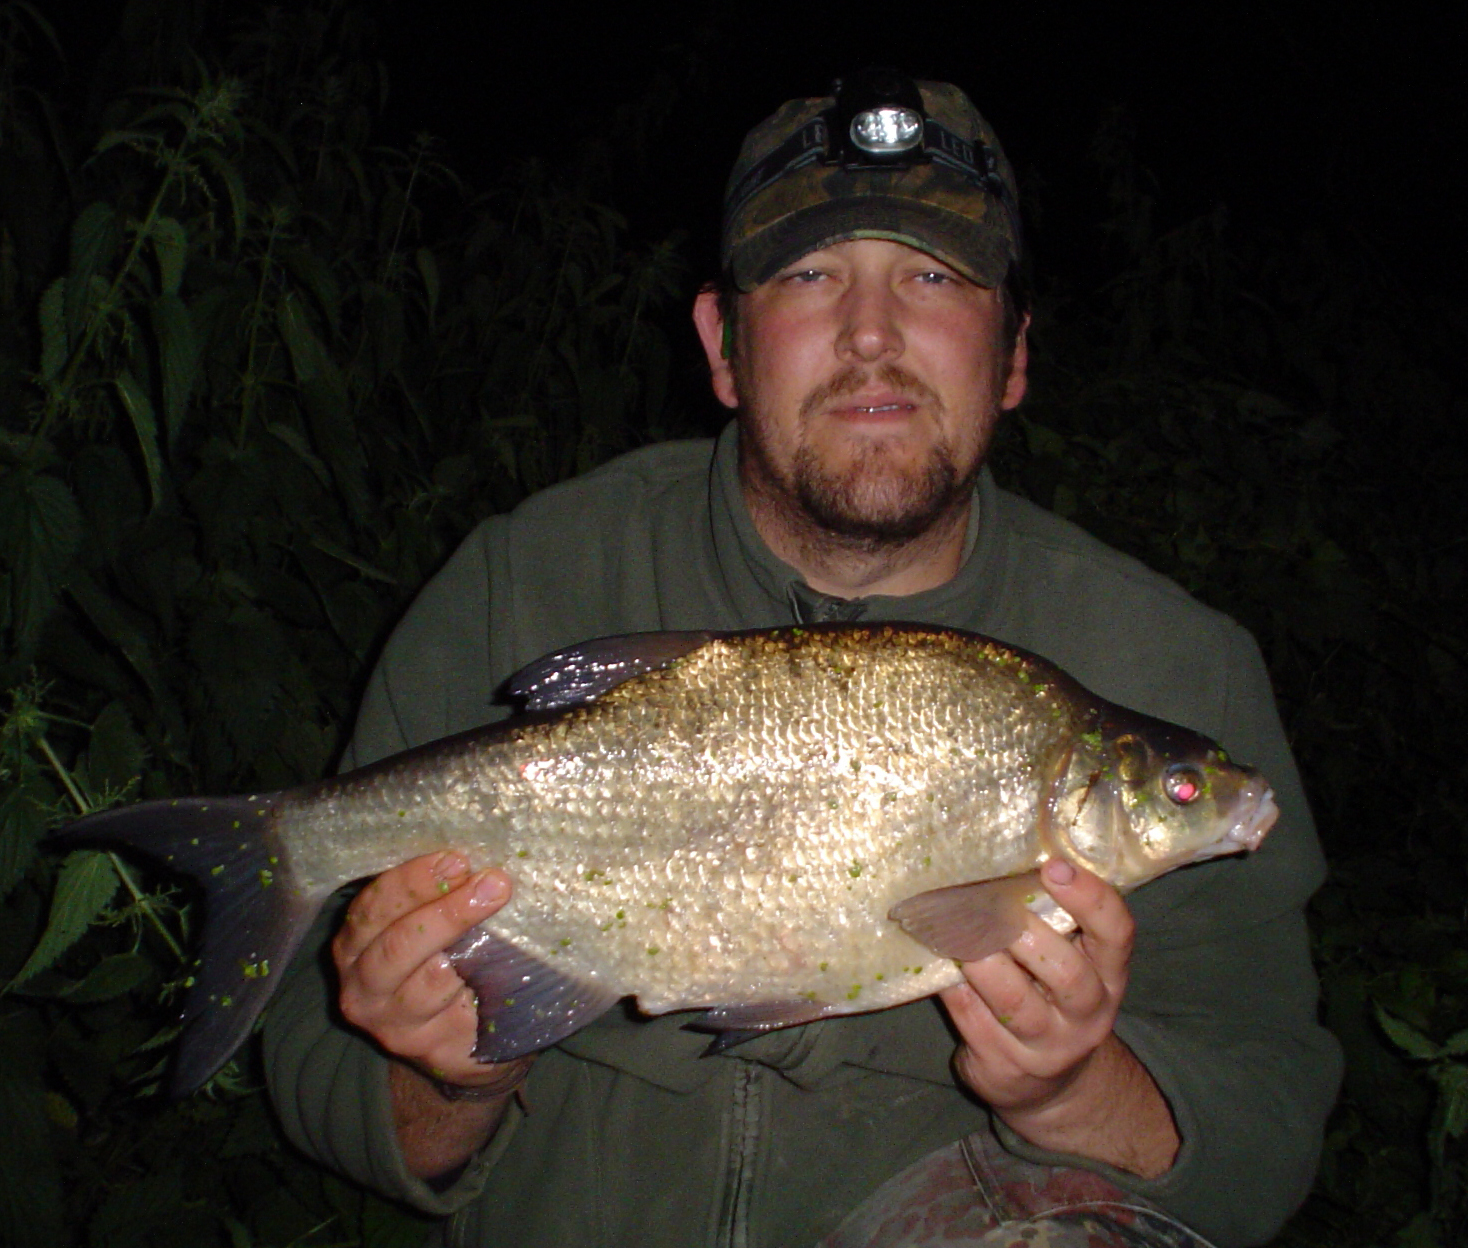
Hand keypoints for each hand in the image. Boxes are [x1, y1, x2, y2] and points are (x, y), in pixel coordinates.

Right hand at [333, 851, 515, 1088]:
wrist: (458, 1038)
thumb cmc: (442, 962)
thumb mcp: (427, 926)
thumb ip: (435, 895)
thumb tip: (475, 859)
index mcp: (353, 943)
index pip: (373, 907)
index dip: (414, 881)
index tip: (457, 861)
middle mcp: (360, 986)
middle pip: (397, 945)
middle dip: (447, 912)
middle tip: (493, 884)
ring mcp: (390, 1024)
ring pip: (427, 983)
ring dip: (468, 952)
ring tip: (500, 925)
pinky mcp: (427, 1049)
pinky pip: (457, 1014)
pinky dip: (479, 988)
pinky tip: (500, 970)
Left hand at [939, 858, 1132, 1118]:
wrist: (1048, 1089)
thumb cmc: (1052, 999)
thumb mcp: (1071, 964)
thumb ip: (1052, 923)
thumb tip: (999, 860)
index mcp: (1109, 976)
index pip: (1116, 933)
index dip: (1090, 898)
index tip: (1054, 867)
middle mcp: (1087, 1015)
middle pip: (1067, 973)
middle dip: (1024, 933)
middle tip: (987, 902)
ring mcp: (1047, 1047)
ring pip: (1014, 1001)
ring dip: (980, 958)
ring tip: (953, 927)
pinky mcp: (1004, 1066)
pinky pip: (973, 1018)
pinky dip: (952, 984)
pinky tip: (936, 958)